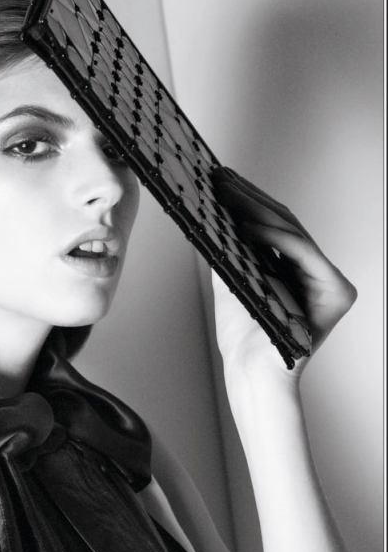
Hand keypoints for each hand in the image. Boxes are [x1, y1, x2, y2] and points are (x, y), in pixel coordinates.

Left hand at [210, 166, 356, 381]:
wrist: (251, 373)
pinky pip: (302, 254)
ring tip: (227, 193)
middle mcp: (316, 274)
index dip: (249, 201)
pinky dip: (273, 238)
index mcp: (296, 271)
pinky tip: (245, 226)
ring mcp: (329, 282)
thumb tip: (213, 212)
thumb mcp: (230, 282)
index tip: (222, 180)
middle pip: (285, 225)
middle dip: (251, 198)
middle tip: (222, 178)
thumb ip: (230, 250)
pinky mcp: (337, 292)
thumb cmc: (243, 338)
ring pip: (293, 233)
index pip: (275, 227)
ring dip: (258, 209)